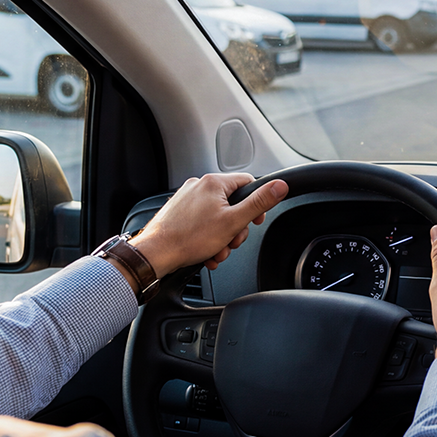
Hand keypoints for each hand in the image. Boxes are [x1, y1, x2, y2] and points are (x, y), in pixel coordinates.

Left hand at [130, 173, 288, 276]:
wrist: (156, 253)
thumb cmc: (189, 238)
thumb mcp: (234, 221)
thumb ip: (259, 202)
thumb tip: (280, 185)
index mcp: (214, 183)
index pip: (248, 183)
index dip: (257, 204)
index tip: (254, 221)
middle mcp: (199, 186)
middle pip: (233, 203)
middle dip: (236, 227)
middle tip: (231, 241)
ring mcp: (187, 199)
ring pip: (217, 216)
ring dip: (222, 236)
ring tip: (215, 250)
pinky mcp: (178, 212)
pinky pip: (202, 222)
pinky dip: (208, 237)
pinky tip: (206, 251)